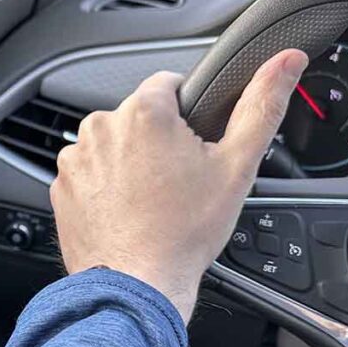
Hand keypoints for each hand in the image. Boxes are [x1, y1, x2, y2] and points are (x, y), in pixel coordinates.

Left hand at [50, 49, 308, 322]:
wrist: (137, 285)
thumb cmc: (184, 232)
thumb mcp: (237, 166)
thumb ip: (262, 105)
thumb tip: (286, 62)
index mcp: (143, 112)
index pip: (167, 84)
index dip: (187, 111)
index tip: (194, 143)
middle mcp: (100, 127)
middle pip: (138, 118)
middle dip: (157, 141)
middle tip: (176, 181)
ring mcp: (75, 158)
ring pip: (111, 146)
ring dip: (128, 163)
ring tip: (150, 201)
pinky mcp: (60, 186)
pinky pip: (88, 174)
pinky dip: (104, 187)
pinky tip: (124, 212)